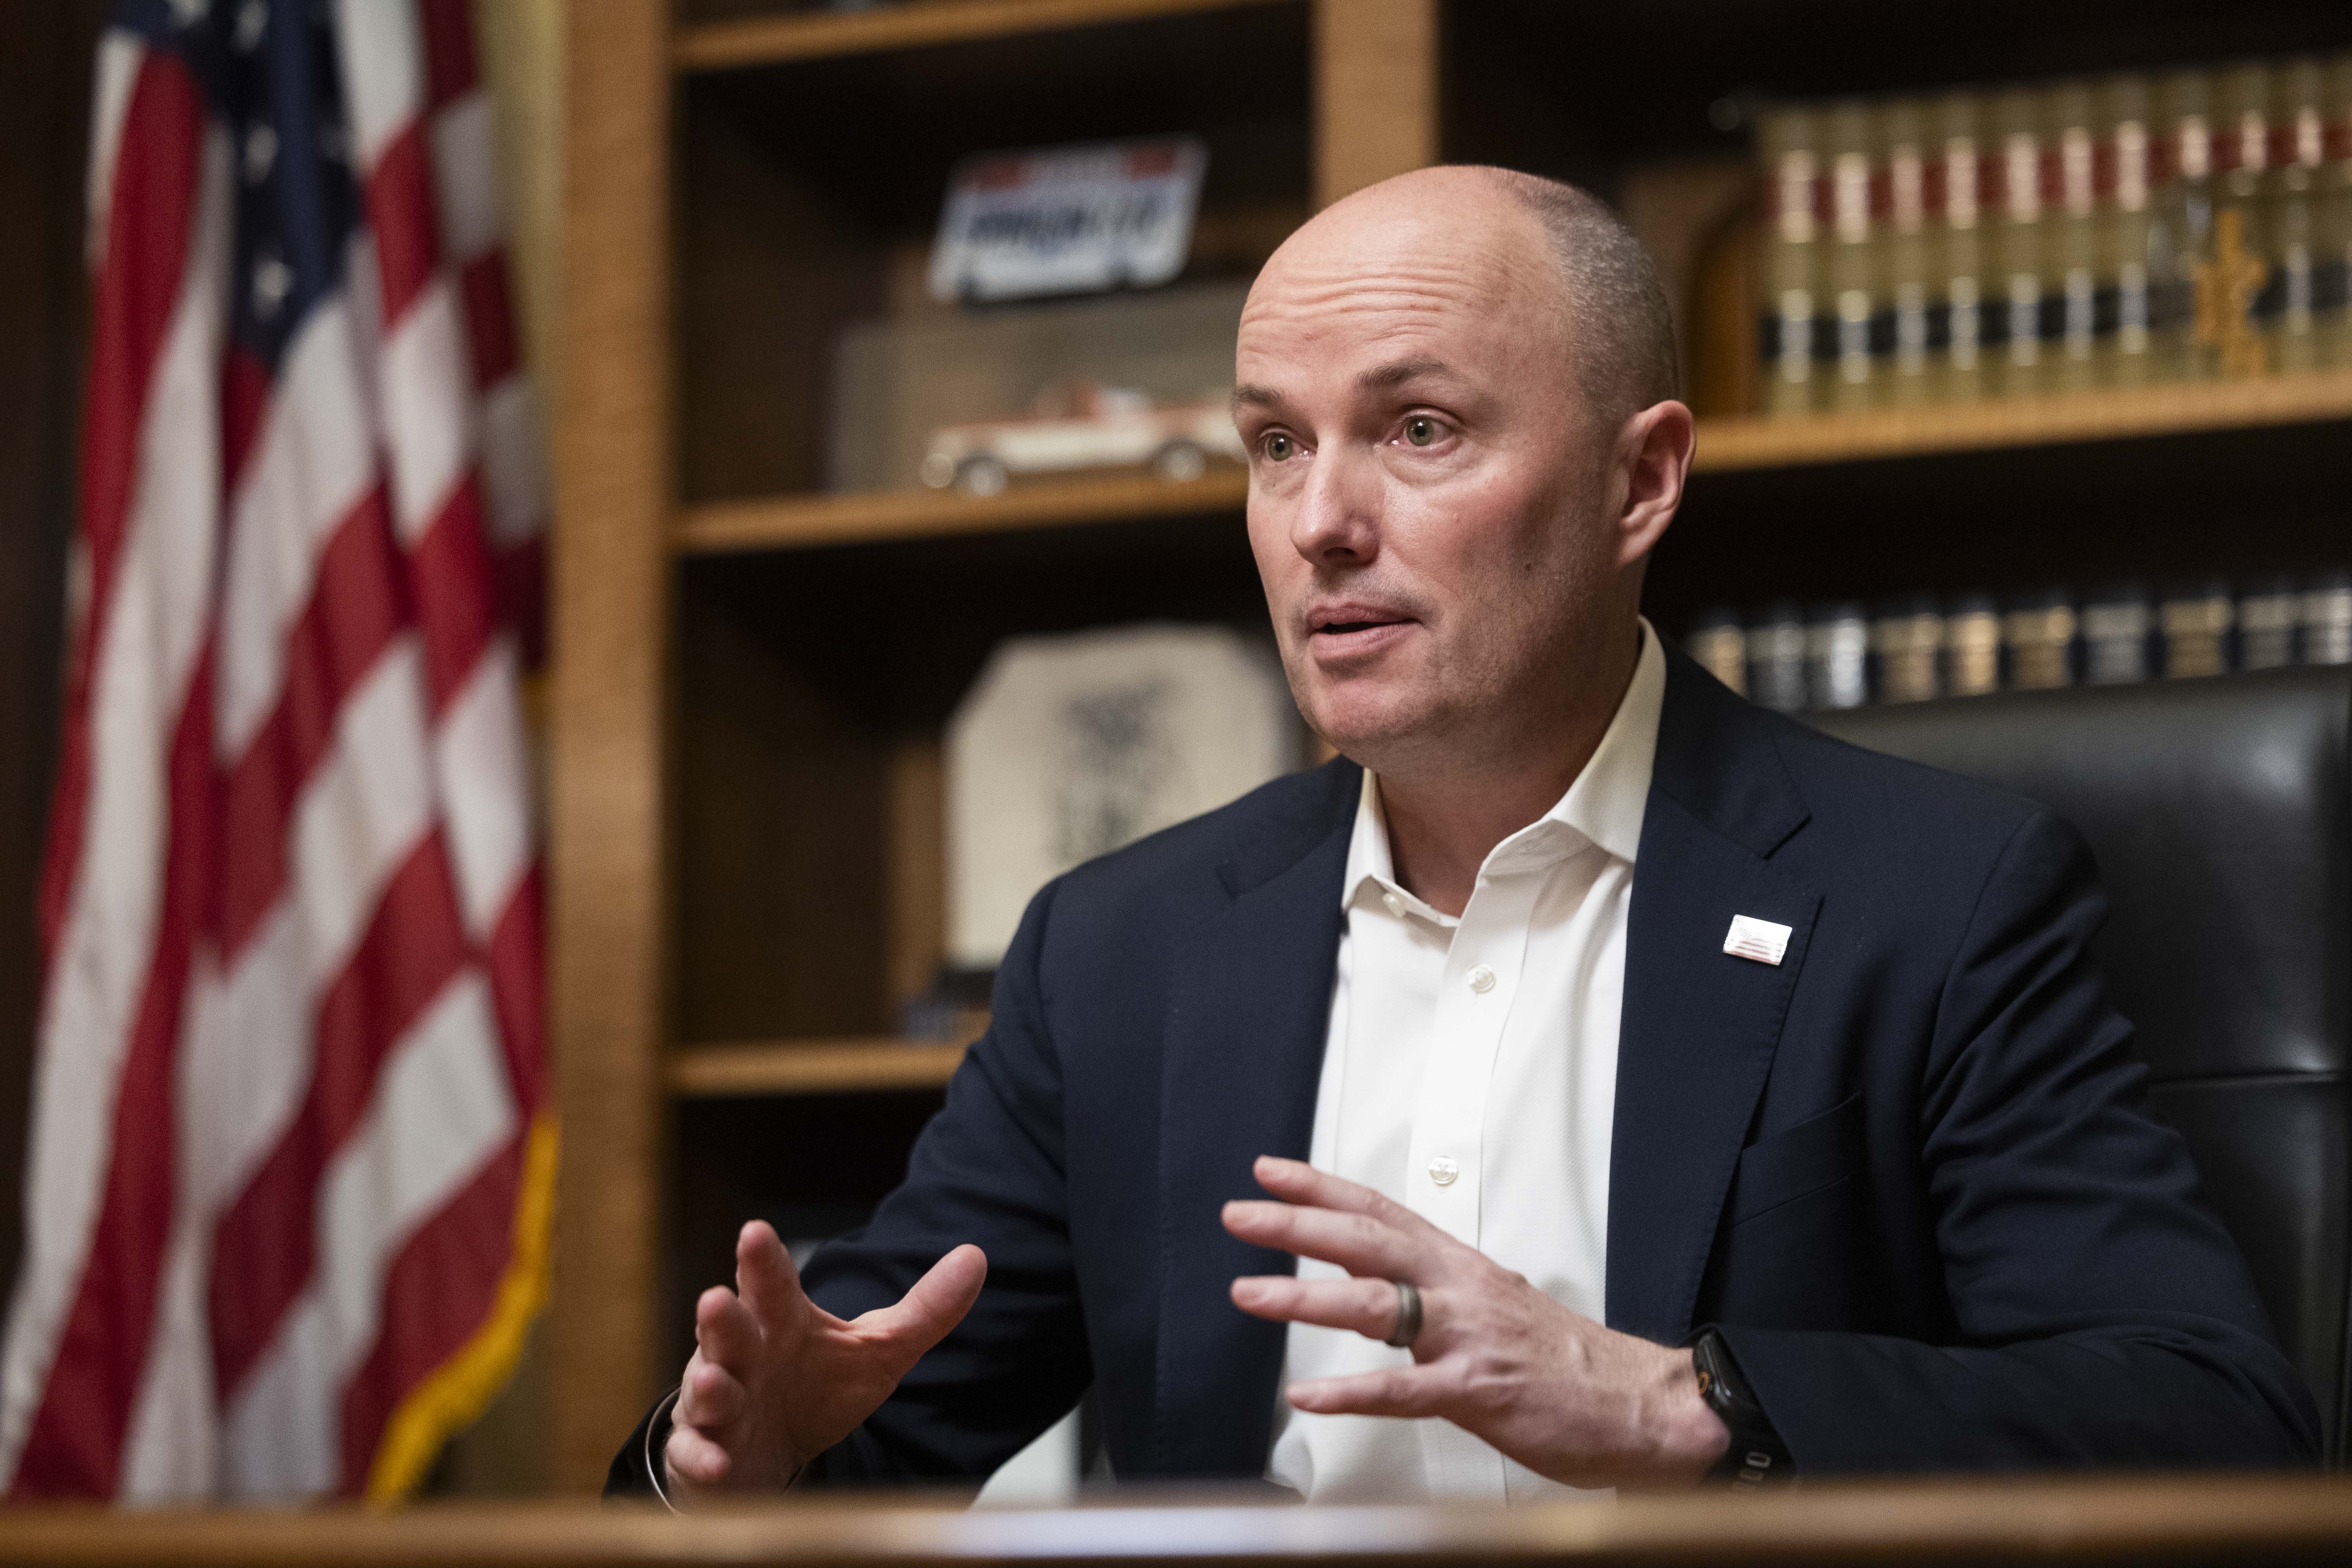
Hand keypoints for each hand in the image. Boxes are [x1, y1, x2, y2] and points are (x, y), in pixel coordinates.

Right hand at [663, 1221, 986, 1500]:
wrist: (771, 1454)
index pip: (772, 1284)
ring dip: (708, 1387)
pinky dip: (704, 1460)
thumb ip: (925, 1310)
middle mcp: (743, 1356)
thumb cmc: (816, 1388)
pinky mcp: (705, 1452)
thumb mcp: (876, 1350)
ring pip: (707, 1391)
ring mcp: (719, 1405)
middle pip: (730, 1331)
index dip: (762, 1260)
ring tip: (712, 1381)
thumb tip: (978, 1256)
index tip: (755, 1231)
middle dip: (721, 1316)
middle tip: (716, 1298)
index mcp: (781, 1322)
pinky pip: (698, 1455)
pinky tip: (717, 1464)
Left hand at [1223, 1156, 1726, 1489]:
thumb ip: (1432, 1291)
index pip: (1381, 1212)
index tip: (1269, 1171)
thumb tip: (1374, 1278)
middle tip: (1238, 1214)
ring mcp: (1468, 1338)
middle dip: (1297, 1224)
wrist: (1641, 1403)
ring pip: (1376, 1306)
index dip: (1322, 1187)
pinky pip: (1404, 1391)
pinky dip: (1352, 1392)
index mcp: (1461, 1266)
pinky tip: (1308, 1394)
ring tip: (1249, 1293)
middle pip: (1367, 1242)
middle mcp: (1460, 1289)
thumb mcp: (1493, 1306)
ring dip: (1305, 1297)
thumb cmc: (1565, 1362)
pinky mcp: (1480, 1392)